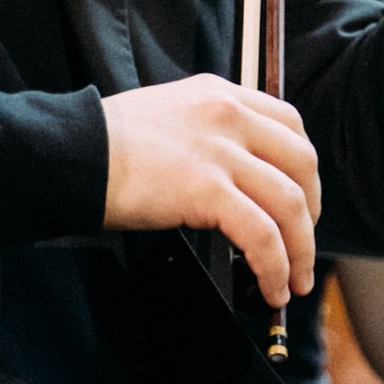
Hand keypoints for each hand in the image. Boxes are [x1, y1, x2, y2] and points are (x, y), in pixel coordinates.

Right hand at [102, 77, 320, 309]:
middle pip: (302, 163)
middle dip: (312, 211)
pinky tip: (273, 288)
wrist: (70, 153)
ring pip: (290, 204)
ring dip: (301, 251)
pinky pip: (261, 236)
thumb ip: (206, 131)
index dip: (304, 167)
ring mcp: (220, 152)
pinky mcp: (207, 190)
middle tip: (303, 243)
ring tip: (295, 282)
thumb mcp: (168, 115)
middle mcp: (228, 116)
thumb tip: (232, 174)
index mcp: (220, 95)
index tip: (301, 198)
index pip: (289, 122)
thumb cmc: (105, 144)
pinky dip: (275, 267)